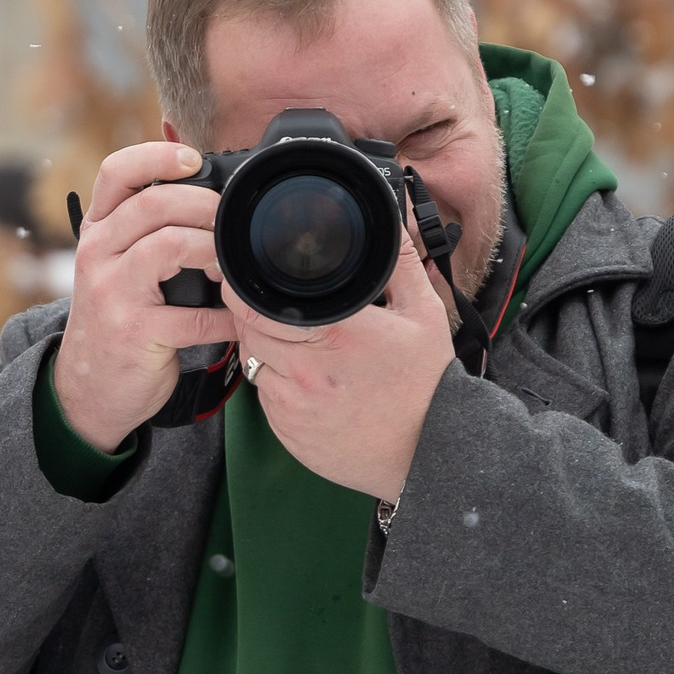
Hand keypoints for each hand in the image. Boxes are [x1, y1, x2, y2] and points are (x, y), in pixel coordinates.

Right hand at [51, 142, 243, 452]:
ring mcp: (111, 293)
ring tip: (231, 265)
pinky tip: (237, 320)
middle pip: (153, 204)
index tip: (195, 160)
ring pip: (168, 246)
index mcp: (97, 231)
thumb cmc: (117, 318)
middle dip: (204, 206)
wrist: (87, 387)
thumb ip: (146, 230)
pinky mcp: (132, 332)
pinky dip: (224, 317)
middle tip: (231, 221)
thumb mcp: (116, 265)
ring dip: (213, 251)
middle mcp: (96, 254)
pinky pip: (191, 315)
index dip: (157, 155)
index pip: (116, 172)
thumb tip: (212, 193)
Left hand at [230, 218, 455, 502]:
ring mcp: (293, 407)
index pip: (256, 304)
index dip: (242, 288)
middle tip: (270, 308)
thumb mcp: (424, 314)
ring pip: (253, 365)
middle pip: (246, 332)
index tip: (243, 278)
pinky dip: (275, 384)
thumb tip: (389, 221)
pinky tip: (305, 379)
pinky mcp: (288, 434)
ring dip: (262, 349)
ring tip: (295, 343)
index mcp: (334, 334)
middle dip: (250, 315)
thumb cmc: (428, 384)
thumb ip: (399, 263)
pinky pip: (265, 399)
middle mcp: (306, 372)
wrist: (432, 452)